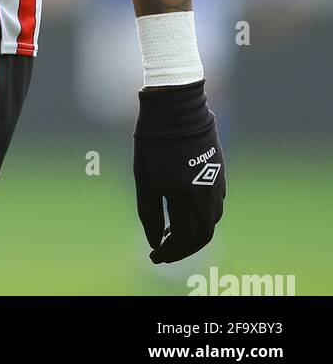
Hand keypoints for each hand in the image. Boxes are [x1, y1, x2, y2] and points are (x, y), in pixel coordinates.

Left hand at [133, 78, 225, 262]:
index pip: (182, 240)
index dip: (168, 253)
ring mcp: (217, 184)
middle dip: (183, 249)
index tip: (154, 256)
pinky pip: (215, 205)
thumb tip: (156, 243)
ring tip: (173, 233)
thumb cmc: (153, 141)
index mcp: (184, 197)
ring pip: (211, 222)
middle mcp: (205, 195)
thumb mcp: (143, 177)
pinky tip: (186, 212)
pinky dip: (202, 216)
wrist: (176, 108)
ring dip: (195, 234)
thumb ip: (149, 213)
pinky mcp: (220, 174)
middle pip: (202, 236)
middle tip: (165, 251)